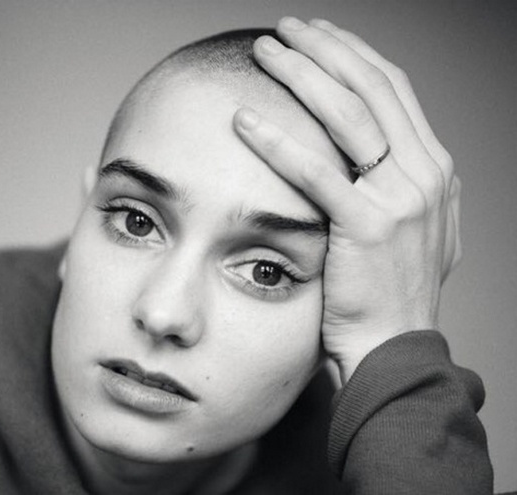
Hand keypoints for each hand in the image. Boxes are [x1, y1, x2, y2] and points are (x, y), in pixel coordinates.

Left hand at [233, 17, 460, 382]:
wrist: (395, 349)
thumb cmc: (388, 295)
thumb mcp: (411, 233)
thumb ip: (396, 192)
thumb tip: (373, 161)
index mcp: (432, 170)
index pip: (392, 90)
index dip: (352, 55)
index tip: (317, 36)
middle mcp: (423, 175)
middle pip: (370, 87)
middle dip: (324, 49)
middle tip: (284, 30)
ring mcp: (400, 199)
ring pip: (346, 115)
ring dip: (301, 75)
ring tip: (264, 53)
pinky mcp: (367, 226)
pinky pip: (315, 170)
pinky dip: (276, 140)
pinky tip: (243, 121)